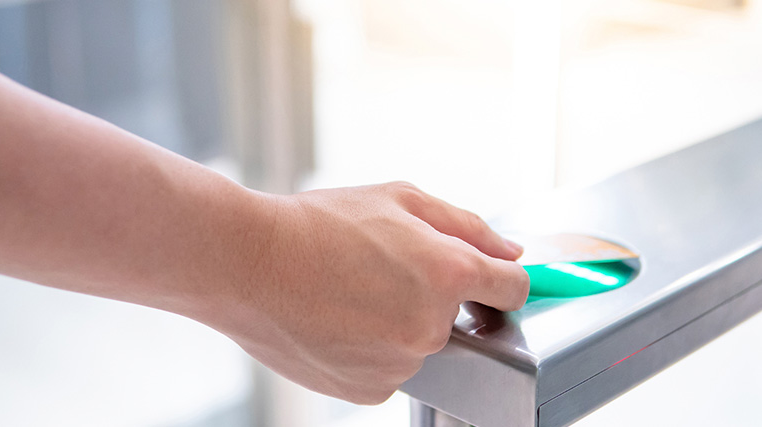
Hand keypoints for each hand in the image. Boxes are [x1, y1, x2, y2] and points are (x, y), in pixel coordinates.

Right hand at [217, 182, 528, 404]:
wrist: (248, 264)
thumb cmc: (318, 224)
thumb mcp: (399, 198)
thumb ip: (468, 225)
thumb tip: (511, 252)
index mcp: (447, 273)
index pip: (513, 288)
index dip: (500, 278)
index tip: (486, 279)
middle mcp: (431, 326)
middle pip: (458, 317)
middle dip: (432, 294)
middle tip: (380, 269)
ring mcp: (400, 364)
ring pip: (418, 344)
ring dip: (397, 323)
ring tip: (349, 293)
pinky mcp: (369, 389)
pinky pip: (389, 368)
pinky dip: (371, 350)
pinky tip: (338, 321)